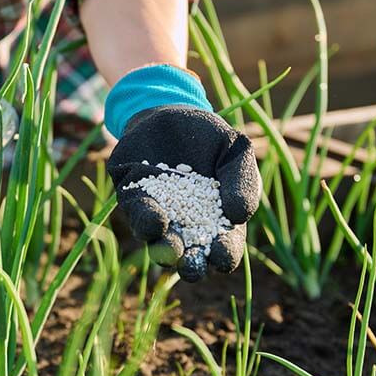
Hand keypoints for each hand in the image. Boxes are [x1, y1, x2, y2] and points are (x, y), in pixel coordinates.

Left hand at [105, 66, 260, 281]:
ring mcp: (158, 216)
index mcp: (217, 222)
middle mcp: (185, 227)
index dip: (225, 255)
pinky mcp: (133, 199)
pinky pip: (137, 214)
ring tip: (173, 247)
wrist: (171, 110)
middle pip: (189, 258)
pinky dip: (146, 219)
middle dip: (191, 264)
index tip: (223, 252)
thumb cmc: (211, 138)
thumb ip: (243, 182)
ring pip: (159, 242)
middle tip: (193, 264)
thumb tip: (239, 216)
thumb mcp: (236, 152)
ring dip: (165, 248)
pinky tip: (157, 219)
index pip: (224, 248)